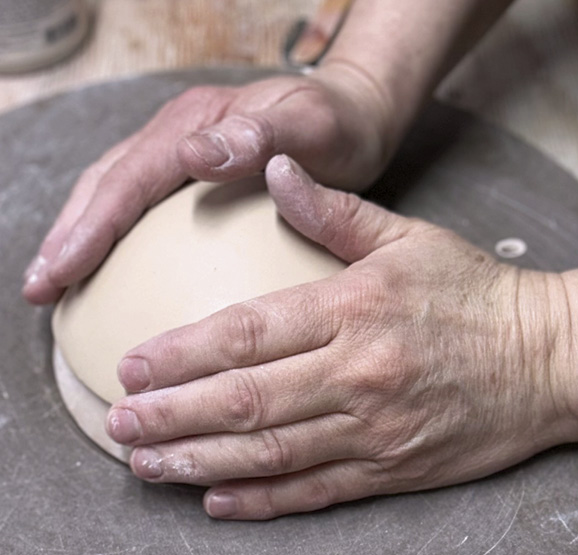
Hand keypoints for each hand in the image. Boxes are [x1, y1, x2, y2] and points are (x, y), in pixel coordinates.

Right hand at [22, 63, 396, 304]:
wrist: (354, 116)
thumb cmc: (337, 124)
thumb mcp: (310, 124)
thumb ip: (258, 135)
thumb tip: (194, 155)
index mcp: (197, 124)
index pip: (129, 178)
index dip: (90, 227)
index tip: (59, 272)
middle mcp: (181, 135)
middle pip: (108, 184)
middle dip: (69, 235)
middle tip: (39, 288)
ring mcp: (185, 153)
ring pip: (117, 192)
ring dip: (82, 235)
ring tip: (57, 281)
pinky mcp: (197, 173)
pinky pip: (143, 203)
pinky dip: (116, 233)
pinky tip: (110, 265)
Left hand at [105, 155, 577, 519]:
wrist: (548, 356)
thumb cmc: (475, 291)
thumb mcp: (407, 237)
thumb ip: (333, 210)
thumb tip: (276, 169)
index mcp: (354, 309)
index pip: (247, 334)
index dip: (181, 353)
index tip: (134, 364)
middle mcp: (357, 374)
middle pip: (244, 401)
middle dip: (171, 415)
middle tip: (119, 422)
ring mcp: (373, 430)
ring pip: (269, 454)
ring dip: (198, 461)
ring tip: (146, 464)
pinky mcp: (392, 469)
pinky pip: (314, 492)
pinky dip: (260, 501)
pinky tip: (214, 499)